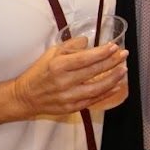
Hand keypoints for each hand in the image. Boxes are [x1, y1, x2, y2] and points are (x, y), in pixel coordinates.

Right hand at [12, 37, 128, 117]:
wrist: (25, 97)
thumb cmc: (40, 72)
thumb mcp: (51, 53)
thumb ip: (71, 45)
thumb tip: (88, 41)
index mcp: (58, 66)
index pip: (85, 59)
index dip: (102, 53)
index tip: (114, 47)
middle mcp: (63, 82)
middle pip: (93, 72)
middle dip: (112, 62)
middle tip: (124, 55)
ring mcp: (68, 97)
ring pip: (96, 88)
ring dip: (113, 79)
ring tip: (123, 70)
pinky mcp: (71, 108)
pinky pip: (93, 100)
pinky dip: (107, 93)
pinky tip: (117, 86)